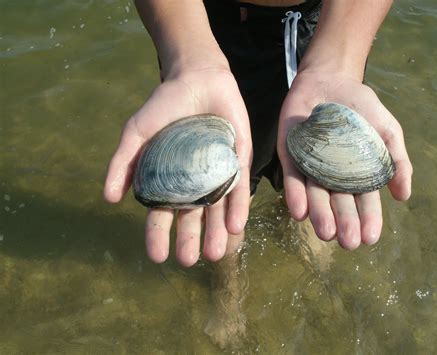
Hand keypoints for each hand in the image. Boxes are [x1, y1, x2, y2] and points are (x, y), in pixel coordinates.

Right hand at [104, 69, 251, 265]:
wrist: (196, 78)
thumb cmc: (163, 106)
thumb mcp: (136, 132)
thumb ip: (123, 162)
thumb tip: (109, 198)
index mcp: (168, 180)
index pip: (162, 214)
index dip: (158, 235)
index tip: (157, 257)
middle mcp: (193, 183)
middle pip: (191, 217)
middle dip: (189, 240)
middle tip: (187, 261)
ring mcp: (216, 174)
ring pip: (216, 209)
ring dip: (216, 233)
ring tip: (215, 254)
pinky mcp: (238, 161)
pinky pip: (238, 188)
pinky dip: (237, 207)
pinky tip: (236, 226)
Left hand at [277, 71, 411, 248]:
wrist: (331, 79)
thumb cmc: (361, 107)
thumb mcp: (386, 131)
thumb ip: (397, 160)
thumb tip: (404, 196)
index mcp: (357, 175)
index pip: (364, 202)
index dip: (368, 219)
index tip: (370, 237)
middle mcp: (333, 177)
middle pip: (339, 204)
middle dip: (344, 223)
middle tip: (347, 242)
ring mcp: (311, 167)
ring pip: (316, 195)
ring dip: (320, 215)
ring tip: (326, 233)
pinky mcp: (291, 156)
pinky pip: (293, 178)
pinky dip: (296, 195)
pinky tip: (299, 212)